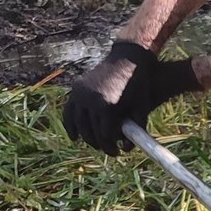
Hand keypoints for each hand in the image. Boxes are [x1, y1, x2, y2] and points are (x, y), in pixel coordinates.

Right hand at [62, 43, 200, 155]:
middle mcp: (90, 99)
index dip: (111, 147)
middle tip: (108, 150)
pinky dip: (71, 124)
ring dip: (85, 136)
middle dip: (99, 144)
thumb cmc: (138, 84)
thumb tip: (127, 149)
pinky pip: (69, 110)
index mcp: (107, 105)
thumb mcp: (141, 106)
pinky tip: (75, 136)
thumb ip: (136, 128)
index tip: (117, 153)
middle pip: (90, 131)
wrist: (128, 58)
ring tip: (95, 144)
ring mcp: (81, 93)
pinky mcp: (76, 87)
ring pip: (78, 123)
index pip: (104, 135)